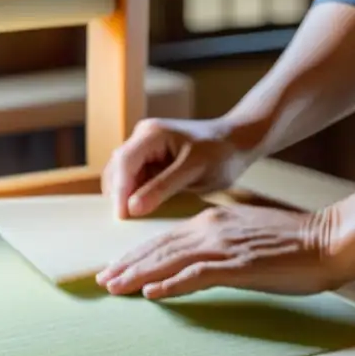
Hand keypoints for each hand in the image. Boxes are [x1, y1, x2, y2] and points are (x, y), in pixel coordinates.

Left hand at [95, 203, 344, 297]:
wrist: (329, 239)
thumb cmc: (294, 242)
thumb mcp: (247, 235)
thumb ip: (220, 242)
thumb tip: (197, 258)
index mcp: (213, 221)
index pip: (164, 239)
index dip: (137, 254)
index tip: (115, 267)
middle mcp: (212, 229)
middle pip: (159, 248)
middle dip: (128, 264)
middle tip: (102, 280)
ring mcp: (224, 246)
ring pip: (170, 261)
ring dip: (139, 275)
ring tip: (115, 287)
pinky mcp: (238, 265)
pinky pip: (196, 276)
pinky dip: (171, 285)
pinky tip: (151, 294)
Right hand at [101, 118, 256, 218]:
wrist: (237, 142)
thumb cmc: (221, 153)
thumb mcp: (194, 171)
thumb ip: (162, 187)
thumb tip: (132, 208)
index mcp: (151, 133)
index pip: (124, 162)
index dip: (120, 190)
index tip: (121, 216)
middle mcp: (142, 136)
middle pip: (117, 167)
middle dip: (118, 194)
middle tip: (125, 222)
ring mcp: (143, 147)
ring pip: (121, 174)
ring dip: (124, 195)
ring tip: (133, 218)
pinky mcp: (149, 158)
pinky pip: (133, 178)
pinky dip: (134, 194)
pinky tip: (142, 208)